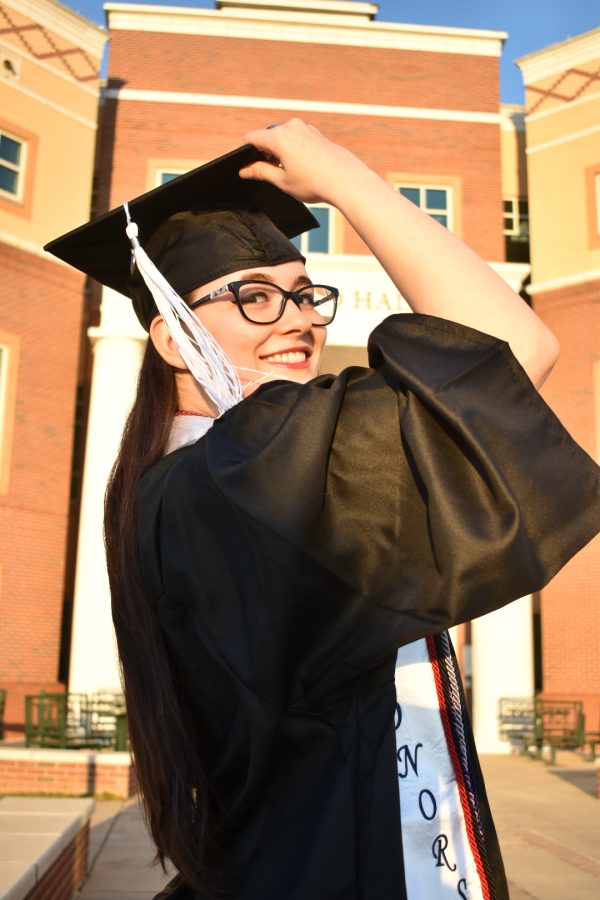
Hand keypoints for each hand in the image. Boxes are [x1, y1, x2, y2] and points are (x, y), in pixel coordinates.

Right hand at [239, 118, 365, 204]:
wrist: (346, 180)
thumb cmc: (314, 182)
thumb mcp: (282, 181)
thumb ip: (260, 172)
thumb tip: (244, 170)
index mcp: (278, 137)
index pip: (251, 138)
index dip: (245, 153)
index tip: (246, 167)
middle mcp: (291, 127)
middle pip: (267, 137)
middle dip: (264, 153)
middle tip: (268, 174)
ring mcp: (305, 128)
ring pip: (283, 138)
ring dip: (279, 152)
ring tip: (287, 173)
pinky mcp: (315, 133)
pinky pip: (296, 139)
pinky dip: (292, 150)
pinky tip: (301, 168)